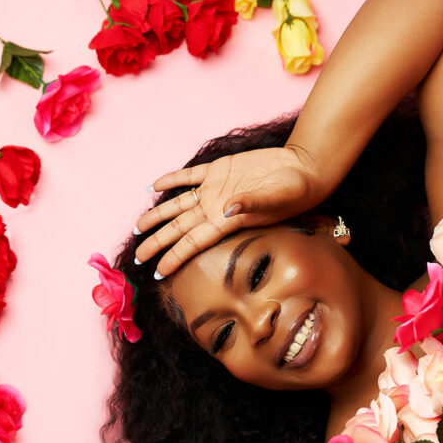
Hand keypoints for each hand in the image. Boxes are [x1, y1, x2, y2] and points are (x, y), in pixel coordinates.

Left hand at [134, 145, 334, 277]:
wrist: (304, 168)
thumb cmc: (296, 190)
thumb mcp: (277, 199)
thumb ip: (252, 204)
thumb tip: (227, 208)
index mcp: (227, 221)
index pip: (193, 243)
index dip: (173, 258)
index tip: (157, 274)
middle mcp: (216, 208)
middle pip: (178, 229)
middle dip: (157, 242)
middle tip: (137, 257)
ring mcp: (215, 189)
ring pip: (177, 205)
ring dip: (157, 215)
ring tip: (138, 226)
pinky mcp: (219, 169)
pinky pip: (189, 176)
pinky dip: (171, 180)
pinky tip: (153, 186)